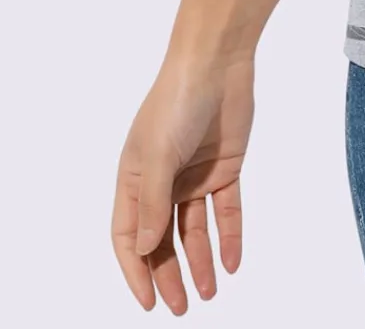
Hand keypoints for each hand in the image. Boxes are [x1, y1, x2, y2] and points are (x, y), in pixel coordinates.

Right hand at [111, 53, 253, 311]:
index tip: (148, 303)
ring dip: (200, 263)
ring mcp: (194, 176)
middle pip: (163, 239)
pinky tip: (232, 263)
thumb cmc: (177, 101)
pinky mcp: (225, 168)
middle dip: (169, 275)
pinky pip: (227, 211)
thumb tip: (145, 249)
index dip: (136, 271)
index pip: (130, 236)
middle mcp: (162, 181)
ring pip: (194, 231)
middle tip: (182, 308)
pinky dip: (229, 237)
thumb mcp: (159, 155)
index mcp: (135, 179)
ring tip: (209, 295)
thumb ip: (153, 203)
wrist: (217, 62)